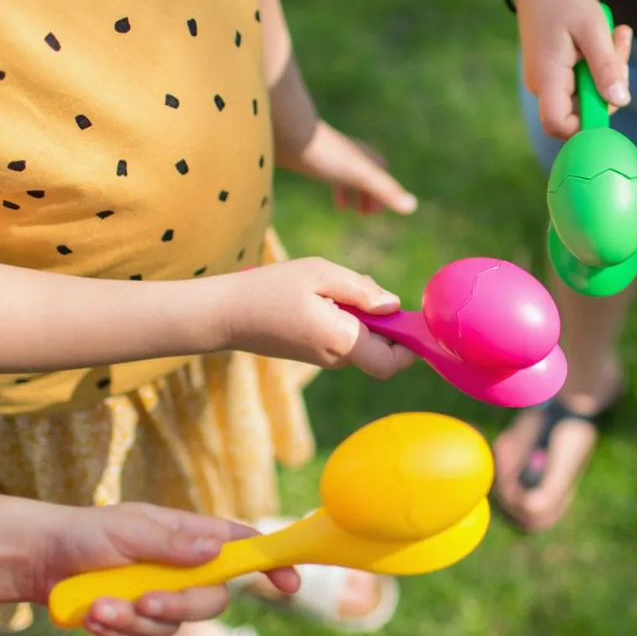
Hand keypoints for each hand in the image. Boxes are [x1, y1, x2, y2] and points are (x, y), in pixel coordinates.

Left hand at [38, 503, 300, 635]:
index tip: (290, 584)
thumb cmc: (86, 533)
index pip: (242, 547)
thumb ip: (173, 543)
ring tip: (100, 605)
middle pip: (212, 600)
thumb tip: (219, 549)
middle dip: (179, 607)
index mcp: (191, 537)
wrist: (39, 561)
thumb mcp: (128, 530)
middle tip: (145, 602)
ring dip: (134, 621)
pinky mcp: (137, 621)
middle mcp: (183, 568)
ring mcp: (161, 596)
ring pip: (174, 626)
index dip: (270, 563)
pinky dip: (116, 631)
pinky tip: (93, 614)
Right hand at [220, 257, 415, 378]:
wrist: (225, 314)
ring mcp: (326, 359)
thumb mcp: (319, 273)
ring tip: (332, 289)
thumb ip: (362, 289)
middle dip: (386, 323)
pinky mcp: (316, 353)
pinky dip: (347, 320)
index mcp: (343, 341)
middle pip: (383, 351)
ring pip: (365, 342)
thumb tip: (394, 305)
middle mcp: (338, 357)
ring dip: (364, 318)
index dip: (410, 345)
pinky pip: (346, 339)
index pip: (393, 362)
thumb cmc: (270, 289)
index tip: (410, 319)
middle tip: (363, 291)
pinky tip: (322, 298)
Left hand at [280, 120, 417, 215]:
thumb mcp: (359, 175)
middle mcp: (347, 151)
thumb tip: (412, 207)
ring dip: (347, 188)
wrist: (284, 130)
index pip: (380, 171)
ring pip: (342, 170)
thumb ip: (385, 191)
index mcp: (361, 156)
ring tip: (342, 206)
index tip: (375, 212)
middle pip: (364, 171)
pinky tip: (319, 190)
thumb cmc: (325, 154)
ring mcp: (326, 151)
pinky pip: (320, 167)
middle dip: (366, 192)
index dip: (382, 192)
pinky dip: (326, 180)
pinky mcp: (304, 153)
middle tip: (363, 213)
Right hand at [512, 0, 632, 139]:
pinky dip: (600, 63)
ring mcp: (547, 82)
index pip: (558, 125)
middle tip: (621, 45)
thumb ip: (606, 67)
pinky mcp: (555, 74)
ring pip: (586, 95)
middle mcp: (542, 87)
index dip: (584, 125)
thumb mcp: (592, 28)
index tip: (609, 97)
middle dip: (609, 85)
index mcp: (547, 78)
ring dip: (610, 69)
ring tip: (618, 33)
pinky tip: (608, 36)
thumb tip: (621, 101)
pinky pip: (583, 81)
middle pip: (580, 111)